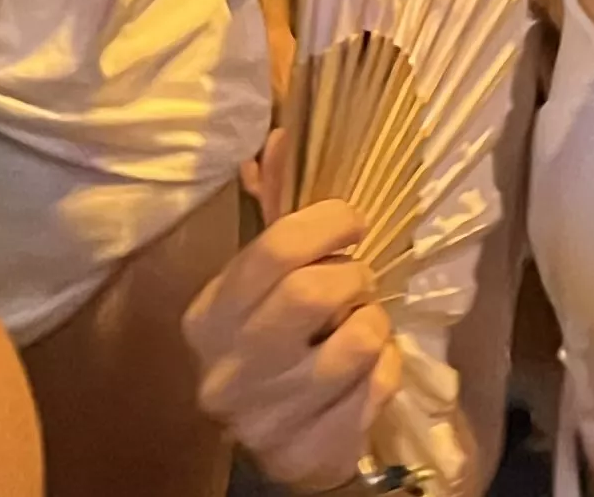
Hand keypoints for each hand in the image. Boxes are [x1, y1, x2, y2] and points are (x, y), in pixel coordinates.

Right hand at [186, 198, 400, 491]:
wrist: (277, 438)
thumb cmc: (274, 341)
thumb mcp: (262, 283)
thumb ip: (275, 213)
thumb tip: (281, 137)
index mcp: (208, 316)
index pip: (276, 249)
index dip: (330, 223)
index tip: (351, 223)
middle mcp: (225, 371)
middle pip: (315, 292)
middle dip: (353, 277)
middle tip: (354, 283)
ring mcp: (263, 419)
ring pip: (358, 340)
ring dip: (373, 325)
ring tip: (356, 330)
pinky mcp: (305, 455)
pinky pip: (379, 386)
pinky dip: (385, 370)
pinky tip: (363, 373)